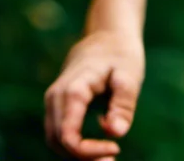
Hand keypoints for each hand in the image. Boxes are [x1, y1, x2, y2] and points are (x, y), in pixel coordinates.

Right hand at [44, 28, 144, 158]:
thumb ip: (123, 104)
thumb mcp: (130, 75)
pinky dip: (74, 145)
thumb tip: (115, 133)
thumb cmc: (121, 54)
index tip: (115, 148)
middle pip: (57, 142)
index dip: (87, 151)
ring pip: (55, 140)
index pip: (68, 135)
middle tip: (112, 158)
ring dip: (77, 153)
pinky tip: (98, 145)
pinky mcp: (58, 105)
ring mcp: (53, 101)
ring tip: (107, 154)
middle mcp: (56, 97)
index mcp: (73, 90)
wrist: (108, 35)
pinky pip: (59, 132)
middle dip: (82, 156)